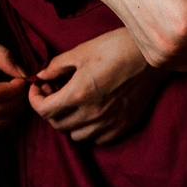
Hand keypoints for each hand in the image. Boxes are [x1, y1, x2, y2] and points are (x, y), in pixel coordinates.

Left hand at [27, 28, 166, 143]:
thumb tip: (41, 75)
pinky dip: (90, 130)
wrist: (152, 55)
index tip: (38, 87)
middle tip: (54, 92)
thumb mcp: (81, 51)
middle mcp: (92, 113)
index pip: (44, 110)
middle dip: (49, 109)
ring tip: (73, 105)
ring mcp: (110, 122)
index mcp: (79, 94)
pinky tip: (93, 113)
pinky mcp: (124, 125)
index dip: (35, 99)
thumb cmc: (116, 48)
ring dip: (69, 122)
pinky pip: (99, 139)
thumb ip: (56, 66)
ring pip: (76, 135)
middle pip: (58, 124)